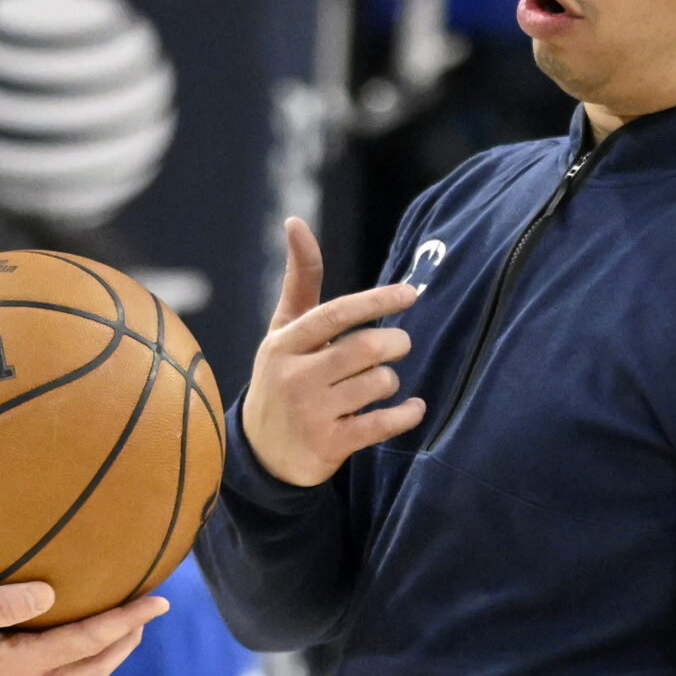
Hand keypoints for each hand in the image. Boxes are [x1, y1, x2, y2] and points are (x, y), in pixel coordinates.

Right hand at [0, 581, 167, 675]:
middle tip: (153, 606)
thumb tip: (50, 594)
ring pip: (76, 673)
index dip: (125, 621)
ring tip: (128, 618)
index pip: (84, 643)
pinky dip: (80, 649)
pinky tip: (76, 624)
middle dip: (127, 638)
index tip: (158, 601)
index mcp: (11, 667)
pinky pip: (55, 668)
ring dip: (108, 648)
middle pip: (92, 668)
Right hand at [242, 219, 425, 486]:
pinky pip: (382, 424)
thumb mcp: (284, 332)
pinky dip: (407, 414)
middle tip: (398, 347)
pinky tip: (412, 408)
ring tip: (380, 385)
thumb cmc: (282, 378)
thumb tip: (295, 221)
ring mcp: (311, 413)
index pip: (336, 315)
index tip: (410, 294)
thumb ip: (300, 280)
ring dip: (391, 381)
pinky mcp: (329, 444)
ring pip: (378, 383)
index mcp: (284, 343)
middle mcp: (294, 376)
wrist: (262, 453)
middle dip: (394, 345)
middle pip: (365, 348)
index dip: (376, 301)